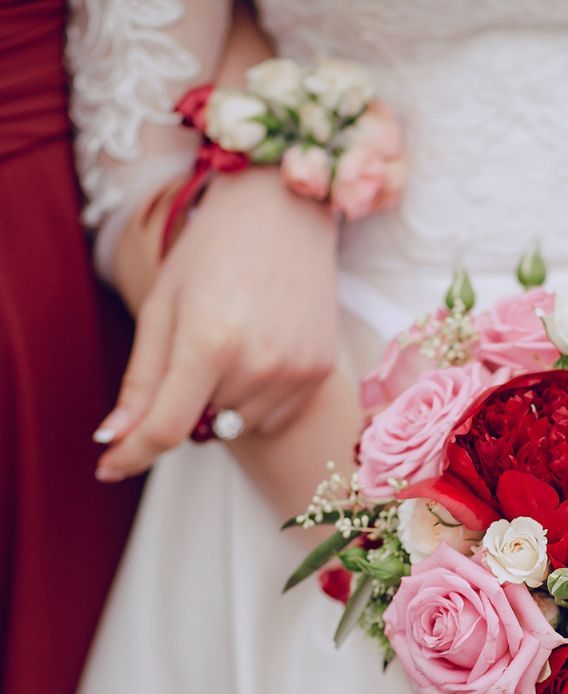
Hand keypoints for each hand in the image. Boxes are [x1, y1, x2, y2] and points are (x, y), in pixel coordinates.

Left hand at [94, 167, 339, 481]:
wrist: (285, 215)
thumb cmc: (212, 254)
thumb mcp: (162, 307)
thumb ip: (141, 379)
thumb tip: (115, 438)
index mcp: (209, 340)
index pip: (168, 427)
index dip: (134, 454)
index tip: (109, 467)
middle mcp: (259, 364)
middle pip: (203, 425)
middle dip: (187, 402)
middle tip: (197, 348)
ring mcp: (296, 372)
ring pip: (239, 425)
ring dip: (224, 403)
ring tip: (232, 346)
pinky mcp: (321, 372)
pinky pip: (274, 417)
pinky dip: (257, 402)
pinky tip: (260, 354)